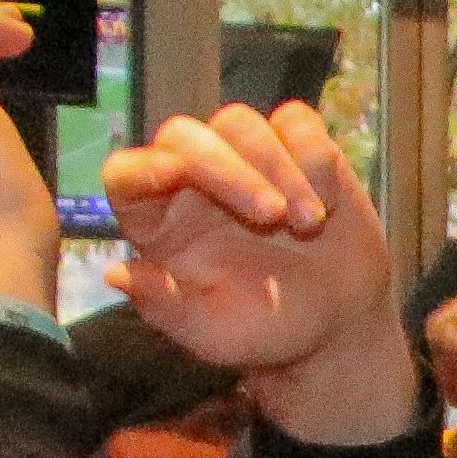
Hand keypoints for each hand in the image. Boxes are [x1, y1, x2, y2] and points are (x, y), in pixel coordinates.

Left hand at [104, 99, 417, 439]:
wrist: (340, 322)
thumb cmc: (269, 330)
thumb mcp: (215, 336)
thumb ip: (167, 309)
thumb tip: (115, 274)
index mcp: (162, 225)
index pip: (126, 175)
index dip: (140, 167)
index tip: (173, 177)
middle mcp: (195, 183)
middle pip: (184, 136)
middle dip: (228, 169)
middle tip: (270, 217)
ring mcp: (246, 160)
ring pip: (239, 121)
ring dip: (278, 167)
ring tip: (307, 223)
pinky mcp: (297, 148)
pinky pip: (295, 121)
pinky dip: (315, 157)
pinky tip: (327, 205)